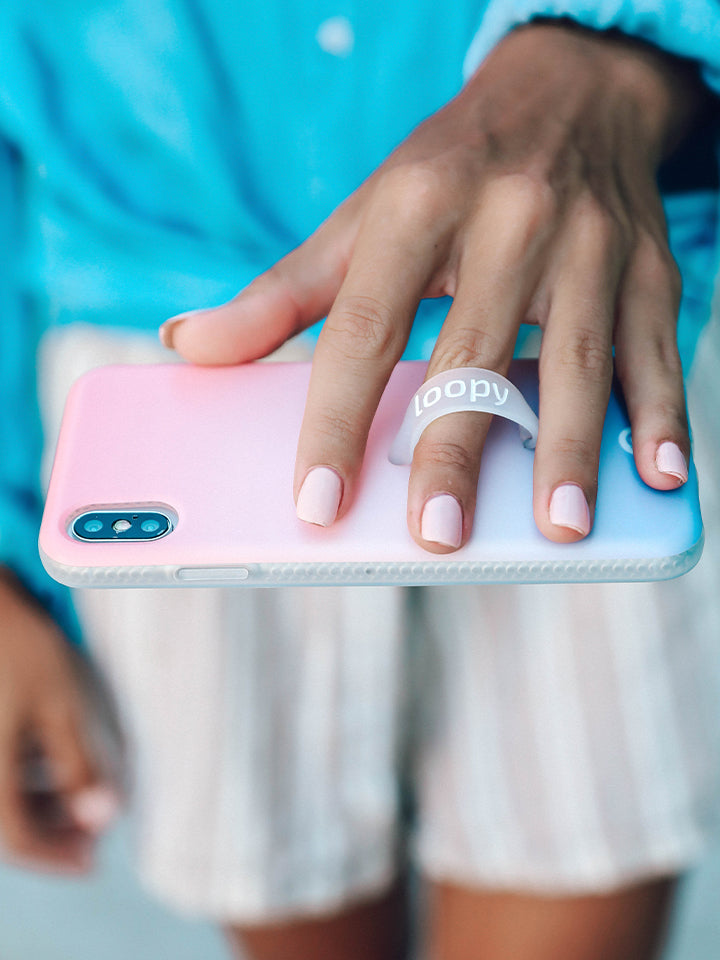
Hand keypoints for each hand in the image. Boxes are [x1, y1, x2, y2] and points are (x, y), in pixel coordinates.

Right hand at [0, 572, 120, 872]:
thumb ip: (78, 765)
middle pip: (6, 823)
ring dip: (39, 805)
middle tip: (95, 824)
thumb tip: (102, 815)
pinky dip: (21, 778)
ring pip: (1, 798)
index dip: (57, 857)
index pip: (17, 841)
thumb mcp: (59, 705)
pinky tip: (49, 763)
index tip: (92, 860)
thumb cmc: (15, 648)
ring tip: (81, 794)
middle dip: (53, 830)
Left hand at [162, 22, 703, 550]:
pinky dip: (658, 411)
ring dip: (567, 449)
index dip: (335, 420)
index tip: (317, 500)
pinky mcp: (647, 266)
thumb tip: (190, 344)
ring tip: (560, 526)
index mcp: (416, 207)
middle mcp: (506, 219)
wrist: (570, 87)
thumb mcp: (360, 215)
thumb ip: (280, 293)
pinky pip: (655, 345)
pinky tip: (656, 472)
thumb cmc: (450, 168)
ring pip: (575, 358)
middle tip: (437, 537)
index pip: (364, 328)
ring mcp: (587, 243)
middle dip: (454, 450)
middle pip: (473, 353)